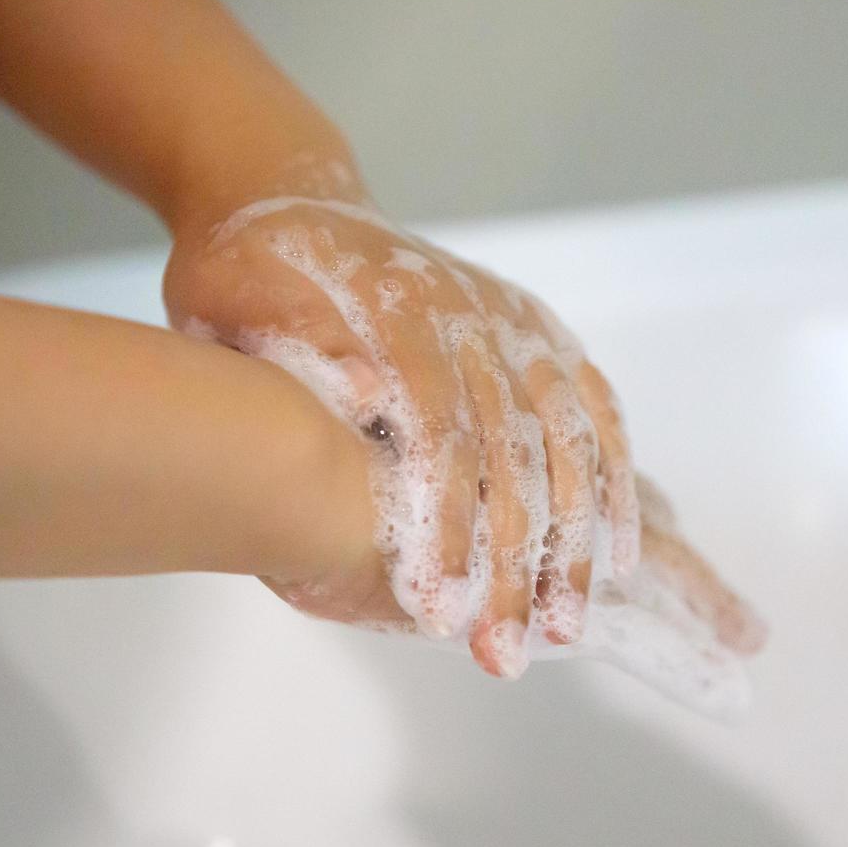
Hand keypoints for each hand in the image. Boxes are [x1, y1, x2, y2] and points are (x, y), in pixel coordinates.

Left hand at [164, 183, 640, 674]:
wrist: (286, 192)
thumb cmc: (244, 263)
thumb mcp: (231, 295)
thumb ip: (299, 344)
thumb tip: (368, 397)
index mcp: (401, 309)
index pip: (441, 436)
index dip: (449, 527)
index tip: (441, 610)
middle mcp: (473, 314)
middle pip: (514, 452)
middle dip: (515, 562)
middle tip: (508, 654)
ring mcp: (512, 319)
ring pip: (569, 437)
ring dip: (573, 538)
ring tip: (568, 622)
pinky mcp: (532, 327)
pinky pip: (592, 405)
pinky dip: (611, 476)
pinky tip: (616, 547)